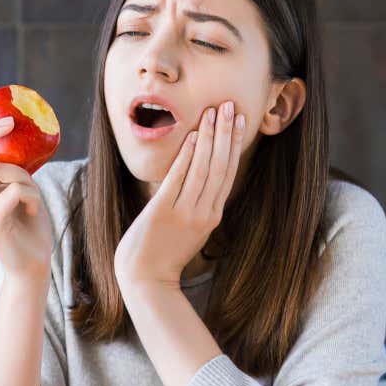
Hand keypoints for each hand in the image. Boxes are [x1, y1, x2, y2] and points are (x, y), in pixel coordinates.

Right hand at [0, 104, 53, 281]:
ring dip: (22, 174)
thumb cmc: (28, 222)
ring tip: (31, 191)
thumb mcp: (18, 186)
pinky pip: (13, 190)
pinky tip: (33, 209)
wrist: (31, 263)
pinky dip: (31, 194)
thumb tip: (16, 128)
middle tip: (9, 121)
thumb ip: (10, 166)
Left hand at [114, 100, 245, 288]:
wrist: (146, 279)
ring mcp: (185, 212)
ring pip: (204, 168)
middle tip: (232, 106)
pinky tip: (193, 134)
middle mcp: (204, 212)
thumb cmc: (164, 253)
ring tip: (215, 112)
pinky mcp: (164, 211)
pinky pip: (179, 177)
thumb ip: (197, 206)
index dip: (234, 145)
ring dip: (210, 137)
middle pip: (220, 166)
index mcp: (212, 216)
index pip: (228, 173)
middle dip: (227, 133)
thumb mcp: (190, 230)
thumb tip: (198, 178)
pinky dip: (188, 154)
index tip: (240, 121)